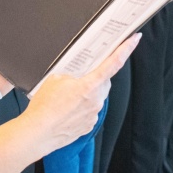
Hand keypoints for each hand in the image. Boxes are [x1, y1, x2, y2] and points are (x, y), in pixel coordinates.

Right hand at [24, 34, 139, 154]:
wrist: (37, 133)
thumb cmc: (44, 107)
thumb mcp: (55, 79)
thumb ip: (72, 73)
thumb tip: (77, 75)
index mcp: (90, 85)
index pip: (114, 63)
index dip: (126, 49)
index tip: (135, 39)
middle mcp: (96, 100)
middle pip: (104, 81)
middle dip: (95, 77)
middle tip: (79, 77)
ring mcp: (94, 114)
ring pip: (97, 97)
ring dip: (87, 94)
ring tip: (67, 98)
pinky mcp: (89, 125)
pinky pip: (91, 111)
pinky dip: (82, 107)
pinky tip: (67, 109)